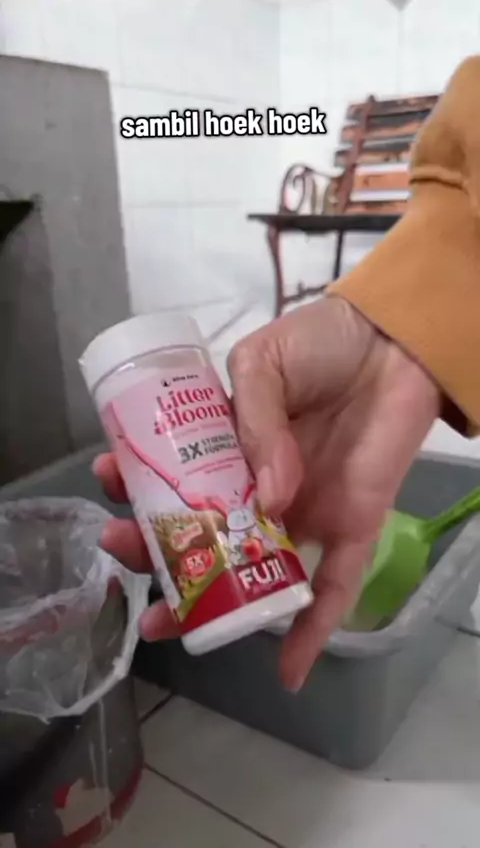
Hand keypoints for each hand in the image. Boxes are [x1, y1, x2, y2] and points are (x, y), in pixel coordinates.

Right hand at [94, 296, 439, 689]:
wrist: (392, 342)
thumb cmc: (320, 343)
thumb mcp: (263, 363)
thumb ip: (256, 421)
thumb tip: (267, 494)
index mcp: (230, 447)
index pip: (176, 478)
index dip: (139, 484)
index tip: (113, 480)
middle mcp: (260, 488)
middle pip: (204, 536)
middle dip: (158, 553)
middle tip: (123, 555)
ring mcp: (303, 513)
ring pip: (254, 573)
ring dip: (211, 605)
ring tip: (165, 622)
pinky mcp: (351, 528)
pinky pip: (333, 588)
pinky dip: (312, 631)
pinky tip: (285, 672)